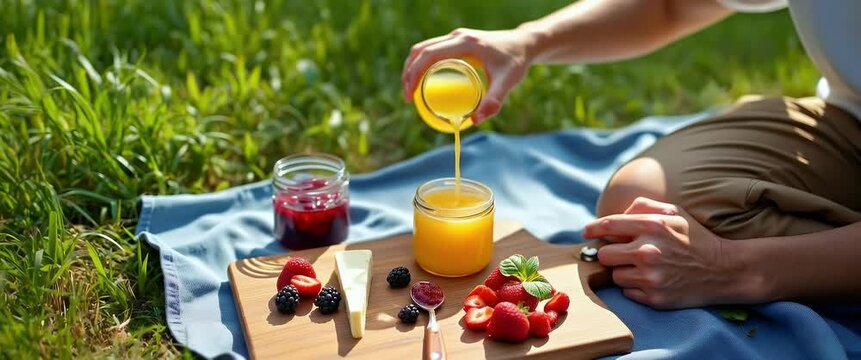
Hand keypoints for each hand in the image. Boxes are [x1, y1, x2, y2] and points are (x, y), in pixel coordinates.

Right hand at [401, 28, 536, 122]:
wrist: (525, 44)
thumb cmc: (517, 62)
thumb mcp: (508, 82)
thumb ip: (494, 101)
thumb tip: (475, 122)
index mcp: (465, 43)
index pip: (429, 55)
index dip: (414, 74)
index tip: (410, 95)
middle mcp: (457, 37)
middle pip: (421, 50)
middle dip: (408, 73)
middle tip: (407, 98)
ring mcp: (456, 37)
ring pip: (423, 48)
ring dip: (412, 67)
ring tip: (410, 91)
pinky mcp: (457, 41)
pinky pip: (432, 50)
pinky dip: (422, 64)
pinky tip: (422, 81)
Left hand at [584, 197, 738, 307]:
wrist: (724, 270)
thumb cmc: (695, 239)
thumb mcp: (674, 213)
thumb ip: (643, 206)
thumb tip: (615, 215)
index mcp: (652, 226)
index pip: (608, 226)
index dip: (593, 229)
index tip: (586, 232)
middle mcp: (648, 251)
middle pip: (605, 255)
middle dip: (612, 253)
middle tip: (625, 253)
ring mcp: (651, 277)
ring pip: (615, 275)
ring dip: (625, 271)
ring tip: (646, 268)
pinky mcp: (654, 298)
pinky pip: (627, 292)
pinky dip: (635, 287)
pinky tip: (653, 280)